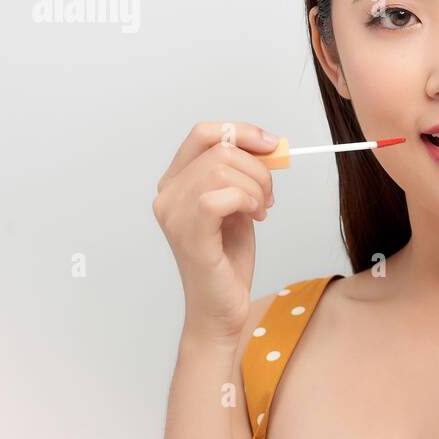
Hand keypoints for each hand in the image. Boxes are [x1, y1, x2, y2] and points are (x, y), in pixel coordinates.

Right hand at [151, 121, 278, 344]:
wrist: (222, 307)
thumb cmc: (227, 259)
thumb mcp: (237, 204)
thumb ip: (241, 173)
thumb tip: (266, 144)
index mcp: (175, 183)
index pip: (204, 133)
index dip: (241, 131)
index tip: (271, 145)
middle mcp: (167, 195)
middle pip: (220, 150)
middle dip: (258, 168)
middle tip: (268, 196)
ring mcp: (174, 214)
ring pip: (223, 169)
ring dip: (256, 186)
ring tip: (260, 209)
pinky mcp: (189, 234)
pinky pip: (221, 195)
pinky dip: (247, 200)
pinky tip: (254, 217)